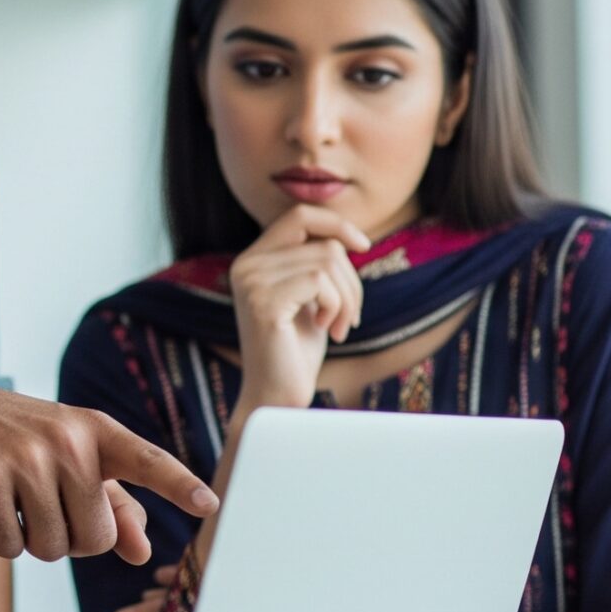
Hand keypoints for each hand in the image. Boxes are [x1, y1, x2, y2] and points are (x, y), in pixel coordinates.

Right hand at [0, 378, 217, 563]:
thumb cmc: (15, 438)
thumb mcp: (69, 458)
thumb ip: (113, 504)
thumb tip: (144, 553)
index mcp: (94, 431)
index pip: (145, 460)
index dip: (178, 485)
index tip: (210, 505)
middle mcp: (66, 441)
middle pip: (95, 538)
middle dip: (71, 539)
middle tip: (43, 506)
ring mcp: (26, 458)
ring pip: (53, 548)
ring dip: (32, 541)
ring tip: (15, 500)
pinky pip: (11, 547)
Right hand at [226, 205, 369, 407]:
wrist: (276, 396)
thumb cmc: (296, 350)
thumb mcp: (308, 298)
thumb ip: (314, 265)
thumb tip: (346, 238)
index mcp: (253, 260)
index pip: (299, 215)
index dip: (337, 224)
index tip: (364, 247)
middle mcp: (246, 265)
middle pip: (324, 243)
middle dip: (352, 280)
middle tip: (350, 316)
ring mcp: (251, 281)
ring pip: (327, 261)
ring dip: (348, 298)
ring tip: (340, 326)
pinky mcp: (263, 302)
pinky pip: (320, 282)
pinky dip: (337, 306)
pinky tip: (328, 329)